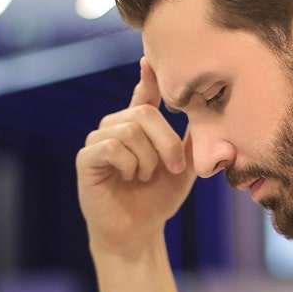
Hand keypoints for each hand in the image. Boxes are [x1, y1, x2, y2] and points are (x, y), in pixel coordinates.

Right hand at [76, 58, 195, 255]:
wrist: (139, 232)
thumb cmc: (159, 199)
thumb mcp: (184, 168)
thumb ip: (191, 140)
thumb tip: (206, 112)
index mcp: (138, 126)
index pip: (143, 93)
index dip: (148, 76)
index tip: (149, 59)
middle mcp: (116, 127)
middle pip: (143, 113)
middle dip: (166, 142)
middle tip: (174, 168)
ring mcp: (98, 141)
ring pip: (129, 129)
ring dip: (148, 158)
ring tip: (145, 177)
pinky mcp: (86, 158)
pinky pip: (111, 147)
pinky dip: (128, 163)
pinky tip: (129, 177)